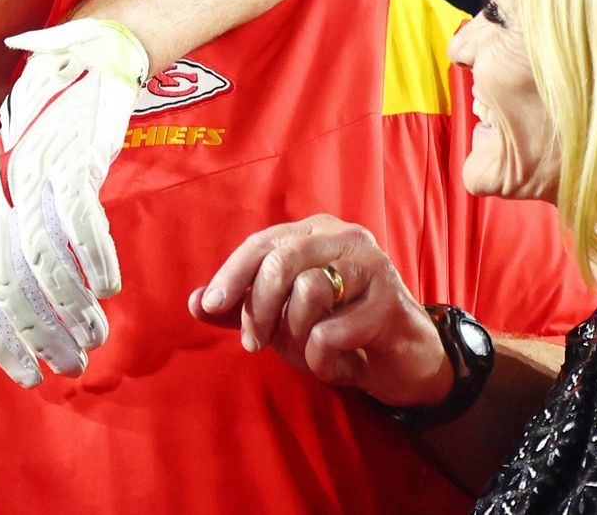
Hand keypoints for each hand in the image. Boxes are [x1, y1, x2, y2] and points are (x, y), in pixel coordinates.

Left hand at [0, 18, 148, 386]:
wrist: (79, 64)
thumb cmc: (48, 135)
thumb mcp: (17, 185)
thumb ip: (12, 235)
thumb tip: (20, 305)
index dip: (0, 336)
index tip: (27, 373)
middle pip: (9, 280)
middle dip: (39, 333)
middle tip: (70, 365)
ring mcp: (32, 176)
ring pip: (44, 259)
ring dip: (71, 308)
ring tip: (95, 335)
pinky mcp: (70, 160)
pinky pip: (79, 222)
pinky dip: (95, 261)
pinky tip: (109, 287)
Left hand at [188, 214, 451, 407]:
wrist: (403, 363)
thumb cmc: (338, 331)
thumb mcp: (283, 319)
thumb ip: (241, 309)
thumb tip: (193, 303)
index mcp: (315, 231)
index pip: (261, 244)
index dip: (231, 275)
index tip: (208, 306)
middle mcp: (345, 237)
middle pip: (282, 260)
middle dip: (259, 306)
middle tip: (253, 344)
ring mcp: (373, 266)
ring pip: (309, 291)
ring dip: (295, 334)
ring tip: (307, 351)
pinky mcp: (392, 304)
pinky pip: (333, 331)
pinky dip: (322, 357)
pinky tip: (334, 364)